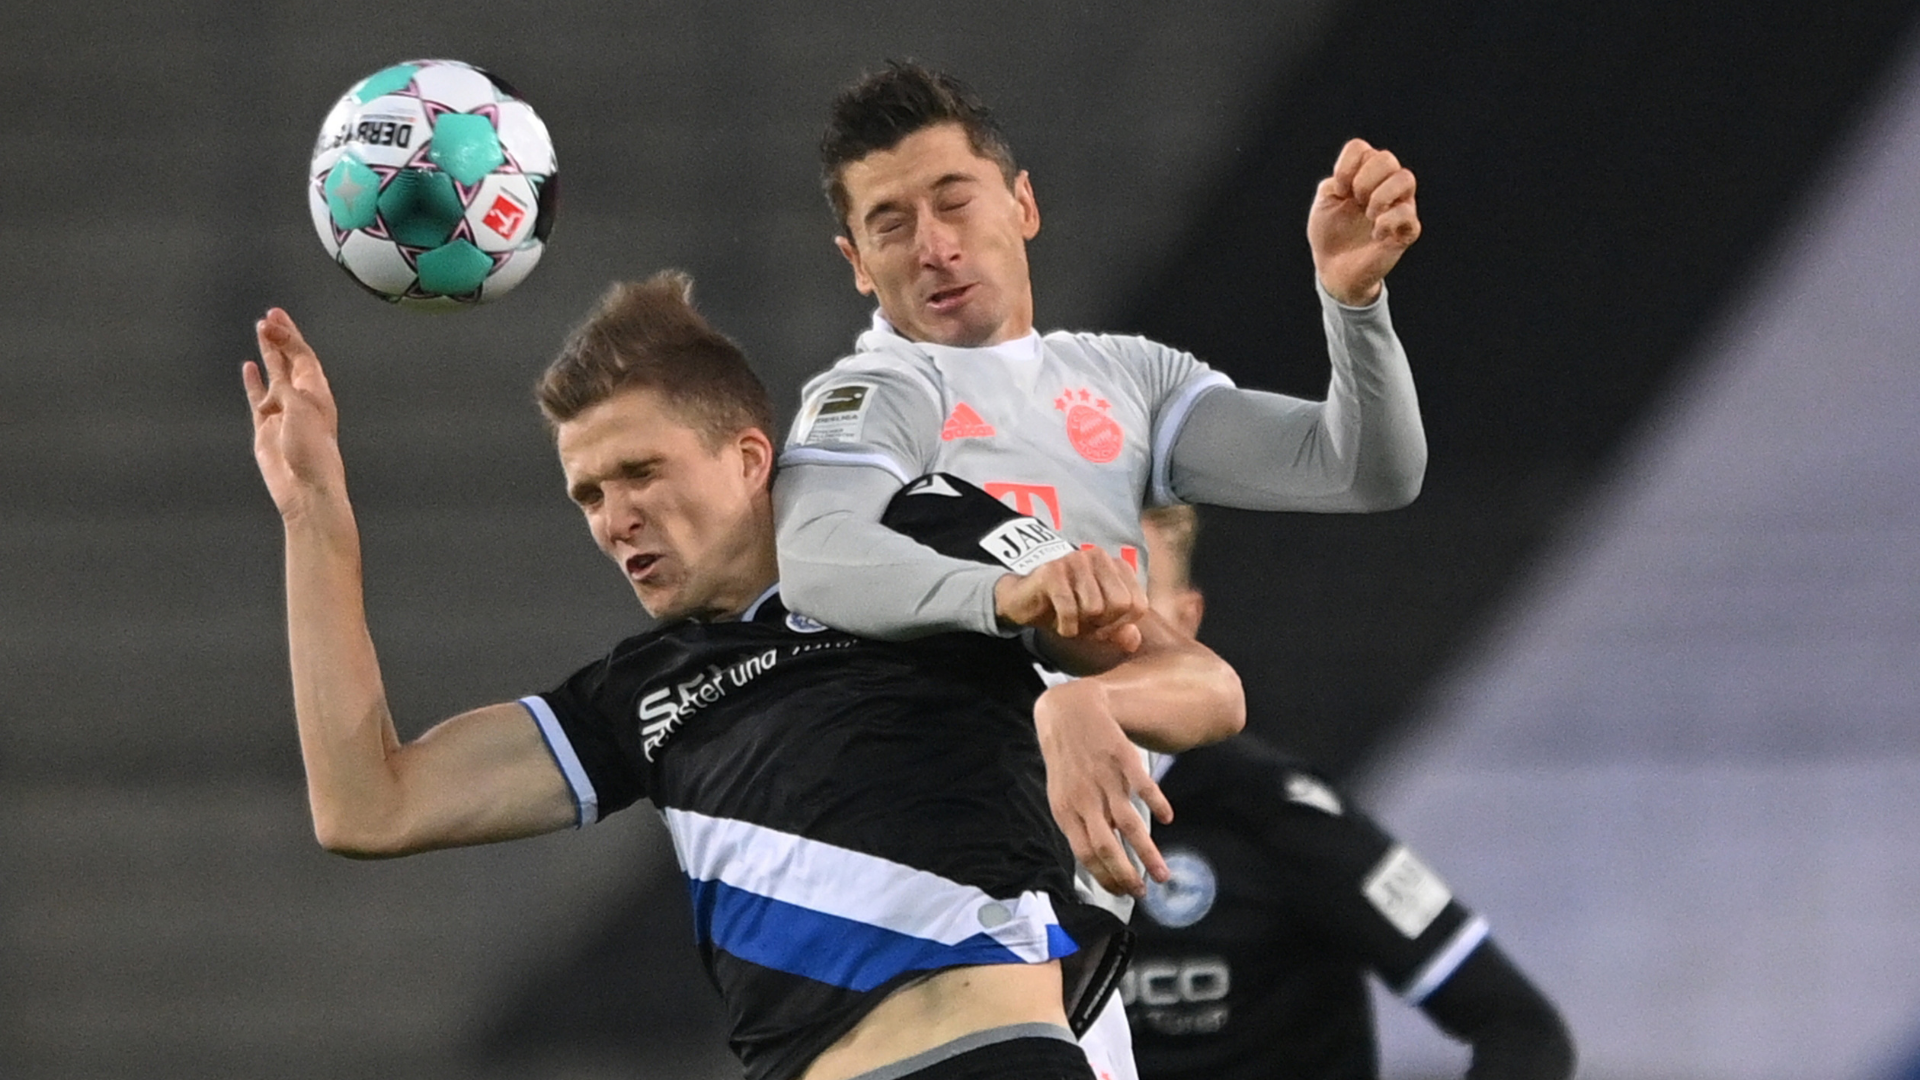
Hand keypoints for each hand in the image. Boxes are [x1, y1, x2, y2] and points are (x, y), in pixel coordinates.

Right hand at [242, 308, 344, 520]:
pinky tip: (249, 367)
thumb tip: (272, 385)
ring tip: (262, 331)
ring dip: (269, 353)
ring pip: (275, 375)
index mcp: (317, 393)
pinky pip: (259, 397)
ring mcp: (283, 412)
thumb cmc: (312, 452)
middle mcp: (302, 399)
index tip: (271, 320)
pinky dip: (254, 382)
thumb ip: (286, 390)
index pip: (302, 355)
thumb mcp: (301, 411)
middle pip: (291, 360)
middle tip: (271, 314)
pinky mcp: (267, 427)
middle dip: (282, 337)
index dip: (288, 336)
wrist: (305, 489)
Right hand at [993, 548, 1147, 650]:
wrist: (1023, 600)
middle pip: (1120, 604)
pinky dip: (1065, 627)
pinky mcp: (1052, 571)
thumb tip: (1133, 641)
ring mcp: (1075, 560)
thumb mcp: (1098, 623)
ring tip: (1071, 620)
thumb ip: (1120, 631)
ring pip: (1095, 608)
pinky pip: (1069, 610)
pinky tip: (1059, 624)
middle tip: (1086, 624)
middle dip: (1103, 625)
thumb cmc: (1066, 608)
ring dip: (1082, 625)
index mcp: (1116, 565)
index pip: (1138, 604)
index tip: (1102, 626)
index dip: (1121, 625)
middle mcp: (1099, 556)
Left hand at [1033, 678, 1174, 896]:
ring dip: (1147, 852)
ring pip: (1127, 824)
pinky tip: (1167, 818)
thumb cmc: (1067, 758)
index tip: (1124, 891)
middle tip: (1144, 891)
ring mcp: (1104, 779)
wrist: (1069, 711)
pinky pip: (1141, 786)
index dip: (1106, 877)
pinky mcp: (1122, 759)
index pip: (1085, 855)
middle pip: (1106, 846)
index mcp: (1066, 810)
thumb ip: (1081, 822)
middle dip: (1127, 874)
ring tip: (1162, 873)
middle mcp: (1085, 799)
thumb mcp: (1064, 793)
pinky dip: (1156, 803)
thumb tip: (1100, 853)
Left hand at [1308, 138, 1420, 305]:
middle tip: (1355, 202)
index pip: (1361, 149)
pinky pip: (1407, 214)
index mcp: (1363, 175)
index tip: (1339, 190)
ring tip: (1368, 214)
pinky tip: (1376, 234)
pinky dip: (1387, 221)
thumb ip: (1336, 181)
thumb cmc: (1330, 233)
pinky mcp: (1407, 231)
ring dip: (1381, 195)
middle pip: (1386, 158)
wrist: (1334, 270)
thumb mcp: (1325, 202)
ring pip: (1406, 178)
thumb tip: (1354, 179)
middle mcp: (1385, 185)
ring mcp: (1399, 206)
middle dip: (1364, 180)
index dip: (1346, 166)